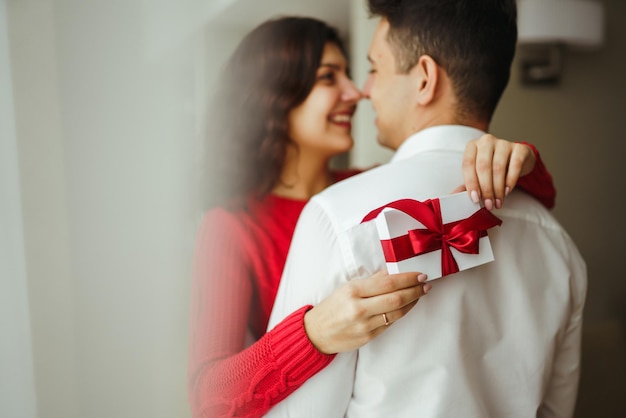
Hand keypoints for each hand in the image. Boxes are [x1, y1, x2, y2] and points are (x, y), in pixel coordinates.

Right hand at [303, 271, 429, 353]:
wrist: (316, 333)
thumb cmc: (332, 307)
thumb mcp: (347, 288)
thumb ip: (371, 281)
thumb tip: (392, 272)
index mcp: (353, 290)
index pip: (388, 282)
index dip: (408, 279)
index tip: (420, 275)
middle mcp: (359, 308)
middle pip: (396, 298)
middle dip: (415, 290)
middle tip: (425, 285)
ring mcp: (365, 325)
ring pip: (397, 313)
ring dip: (412, 302)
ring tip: (419, 294)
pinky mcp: (368, 337)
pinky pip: (390, 324)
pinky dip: (400, 313)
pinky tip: (406, 307)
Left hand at [457, 134, 535, 209]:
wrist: (517, 159)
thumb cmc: (493, 167)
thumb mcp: (478, 173)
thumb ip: (467, 184)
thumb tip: (454, 196)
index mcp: (472, 146)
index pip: (468, 164)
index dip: (471, 183)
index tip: (475, 198)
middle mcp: (486, 141)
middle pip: (483, 166)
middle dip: (486, 189)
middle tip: (488, 204)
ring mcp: (504, 143)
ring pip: (498, 167)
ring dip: (498, 189)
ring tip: (498, 201)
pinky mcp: (520, 148)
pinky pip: (515, 165)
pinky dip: (510, 181)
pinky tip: (507, 191)